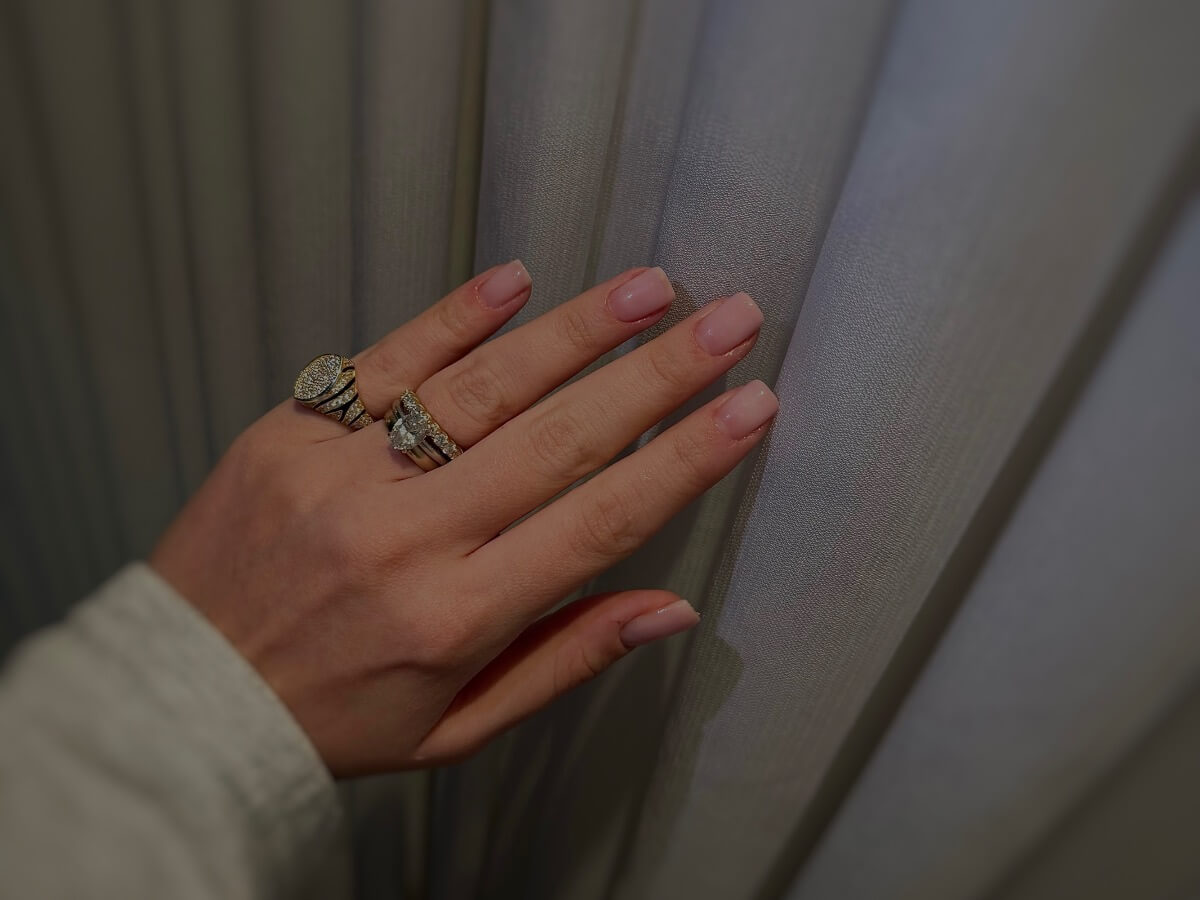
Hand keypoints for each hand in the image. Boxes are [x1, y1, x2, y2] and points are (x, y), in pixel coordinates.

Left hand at [150, 262, 776, 775]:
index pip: (598, 522)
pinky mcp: (292, 431)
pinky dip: (454, 318)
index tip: (751, 407)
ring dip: (577, 333)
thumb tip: (670, 607)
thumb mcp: (458, 728)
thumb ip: (565, 660)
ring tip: (653, 291)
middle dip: (659, 376)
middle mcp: (407, 539)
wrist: (180, 698)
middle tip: (732, 321)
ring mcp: (345, 475)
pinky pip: (385, 361)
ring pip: (483, 388)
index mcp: (457, 617)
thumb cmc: (334, 719)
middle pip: (559, 440)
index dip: (685, 461)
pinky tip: (519, 281)